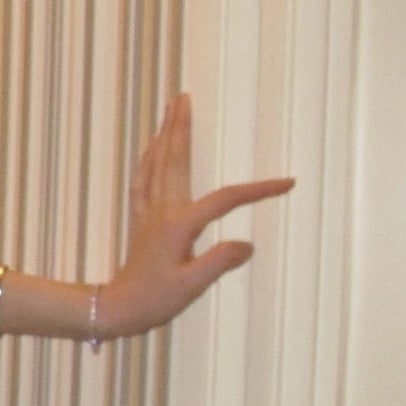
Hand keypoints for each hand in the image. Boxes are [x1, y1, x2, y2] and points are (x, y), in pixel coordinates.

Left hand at [99, 93, 292, 334]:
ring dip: (164, 135)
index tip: (287, 183)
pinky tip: (151, 148)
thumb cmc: (155, 299)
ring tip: (170, 110)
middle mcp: (161, 212)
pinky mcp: (140, 220)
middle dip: (181, 127)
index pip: (226, 199)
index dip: (258, 190)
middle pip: (175, 160)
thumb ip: (219, 262)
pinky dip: (148, 159)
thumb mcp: (192, 286)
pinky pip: (143, 179)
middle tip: (185, 97)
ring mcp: (148, 213)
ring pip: (156, 164)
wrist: (118, 308)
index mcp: (178, 225)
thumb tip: (247, 244)